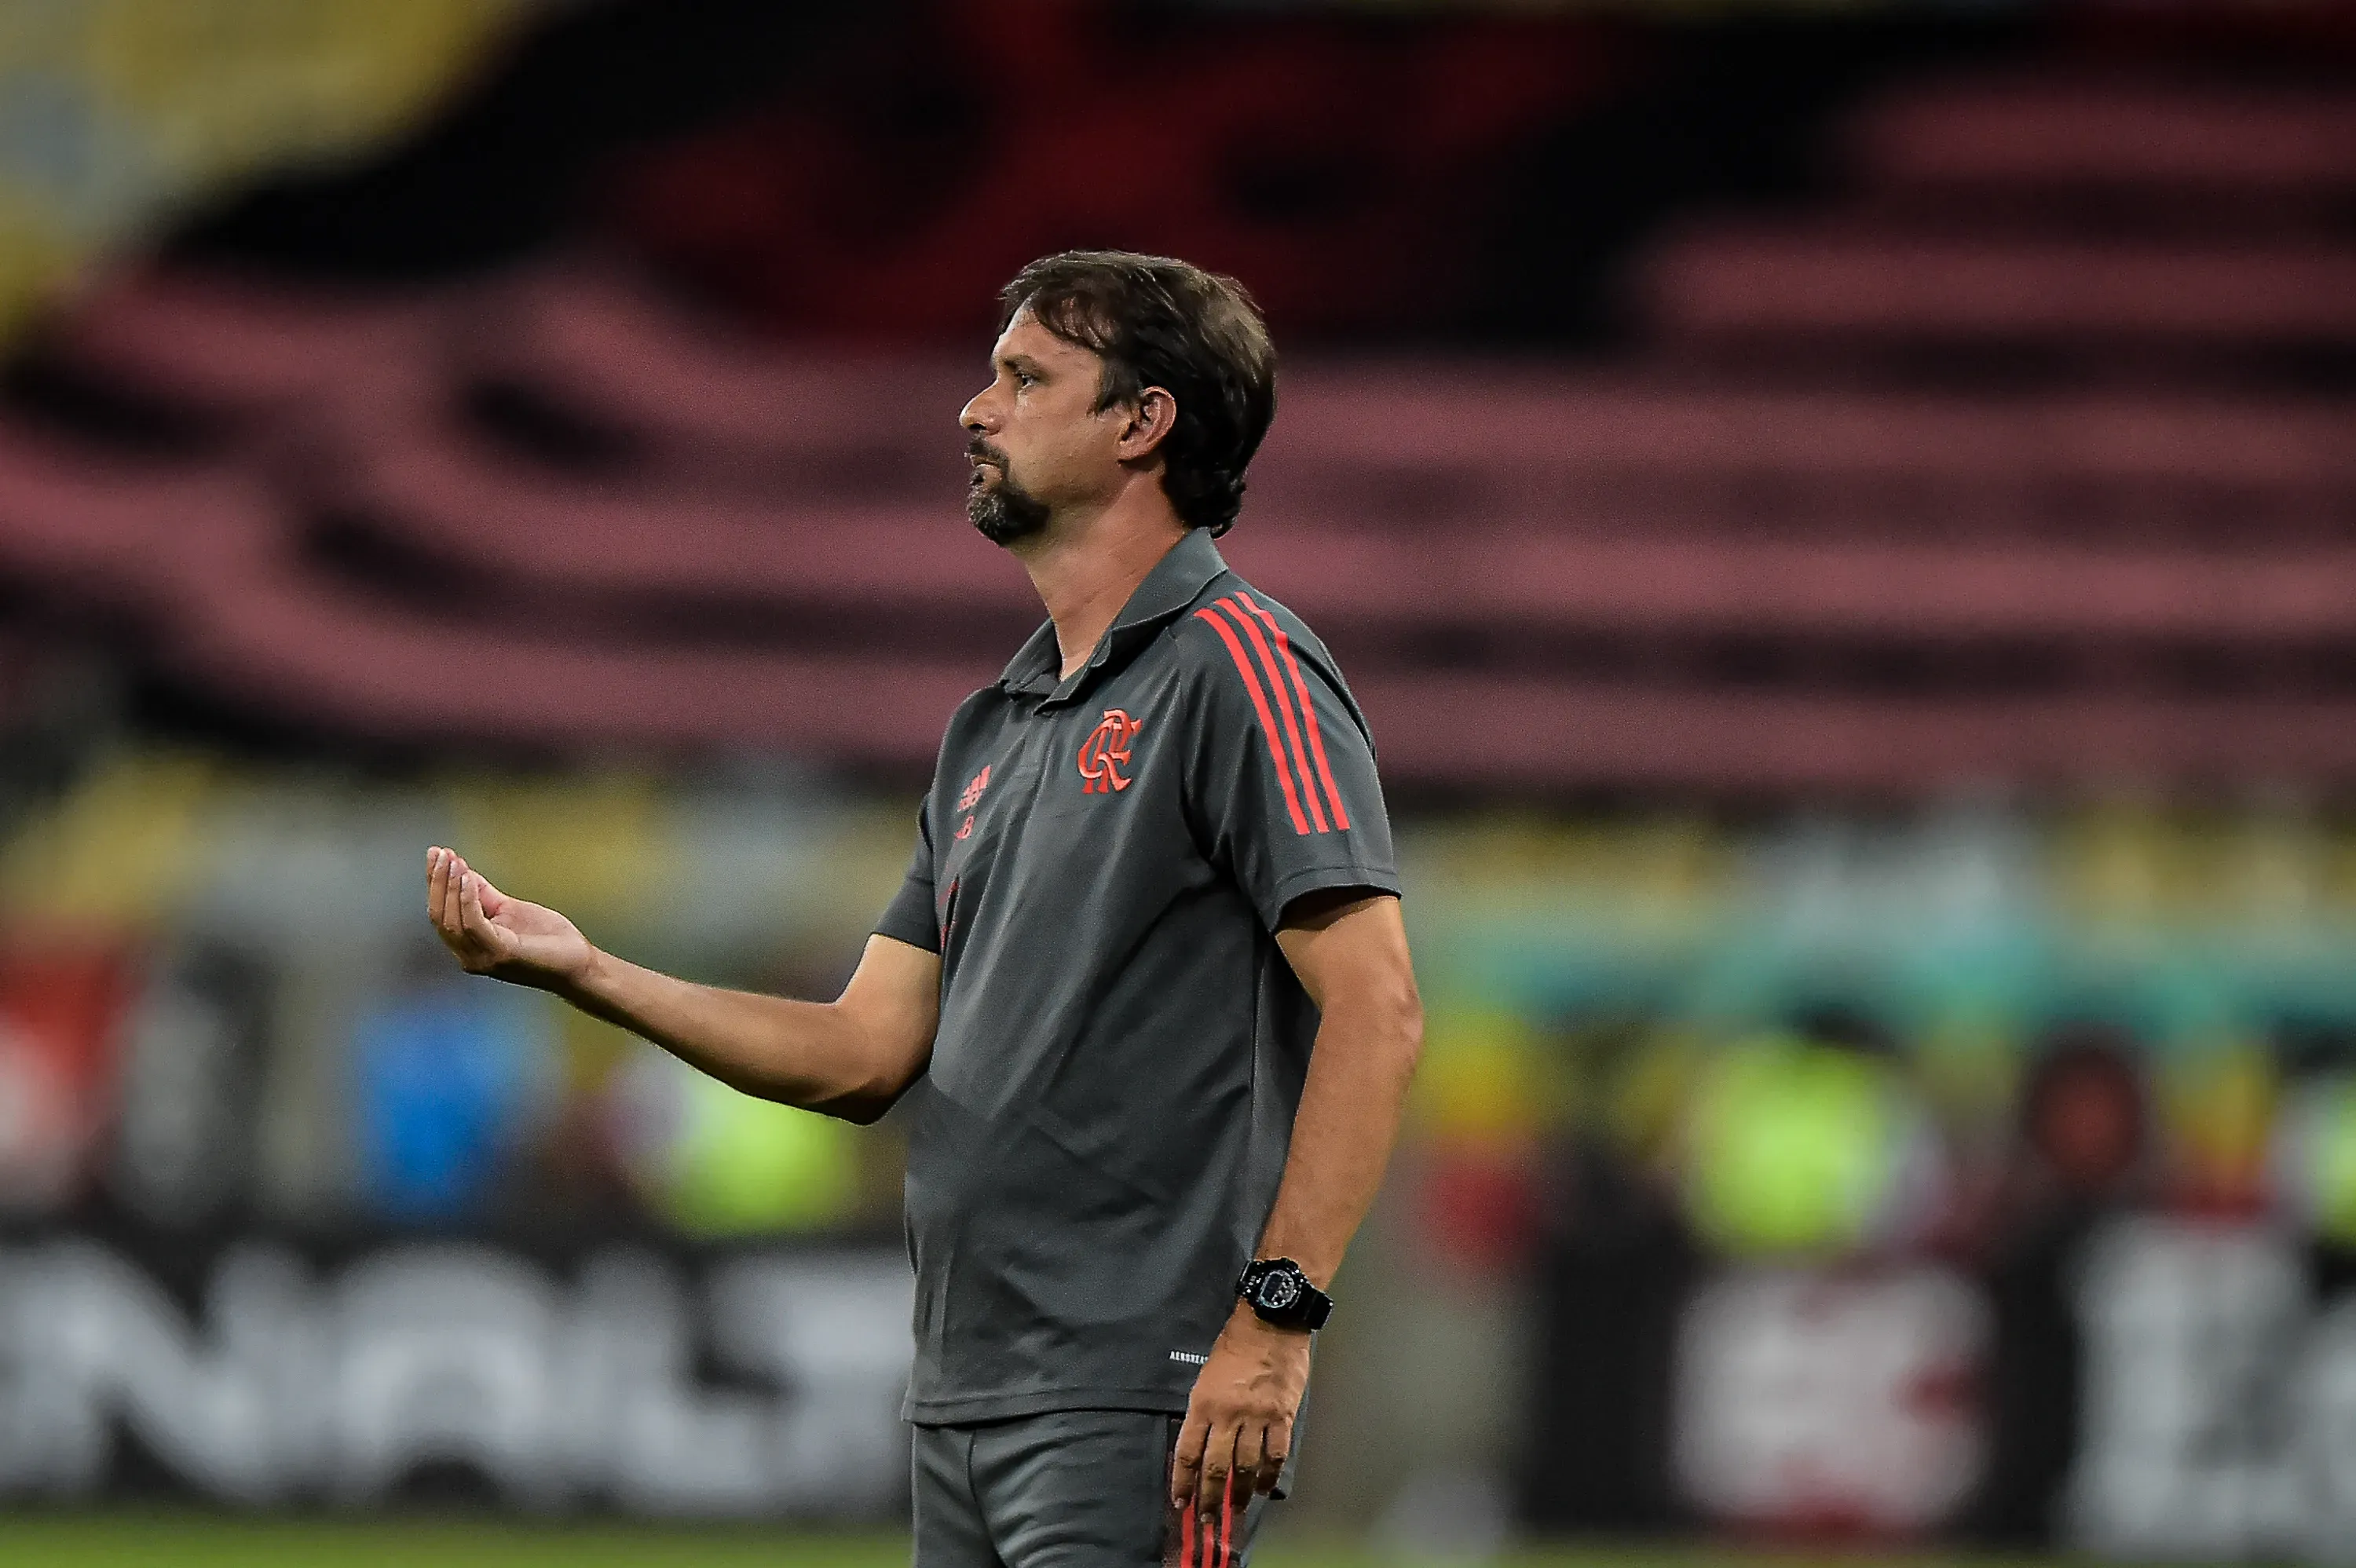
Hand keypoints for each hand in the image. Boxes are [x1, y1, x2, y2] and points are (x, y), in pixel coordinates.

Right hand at [424, 846, 593, 990]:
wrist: (578, 963)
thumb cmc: (547, 939)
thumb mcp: (509, 909)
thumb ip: (484, 895)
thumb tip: (462, 871)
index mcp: (469, 946)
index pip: (440, 913)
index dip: (435, 883)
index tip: (436, 853)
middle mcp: (469, 956)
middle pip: (439, 917)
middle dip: (437, 882)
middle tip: (439, 853)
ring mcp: (482, 958)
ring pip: (451, 921)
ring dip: (450, 887)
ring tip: (453, 861)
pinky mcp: (500, 954)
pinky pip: (474, 924)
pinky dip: (467, 900)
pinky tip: (468, 879)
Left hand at [1170, 1301, 1308, 1523]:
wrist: (1271, 1322)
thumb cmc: (1235, 1345)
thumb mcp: (1206, 1376)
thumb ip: (1204, 1410)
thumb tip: (1200, 1444)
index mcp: (1203, 1403)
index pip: (1188, 1451)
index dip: (1182, 1480)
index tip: (1180, 1500)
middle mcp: (1228, 1414)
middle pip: (1215, 1466)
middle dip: (1209, 1497)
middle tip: (1206, 1518)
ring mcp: (1257, 1417)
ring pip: (1246, 1466)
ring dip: (1239, 1493)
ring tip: (1235, 1510)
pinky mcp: (1282, 1416)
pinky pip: (1275, 1454)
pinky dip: (1268, 1475)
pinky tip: (1263, 1488)